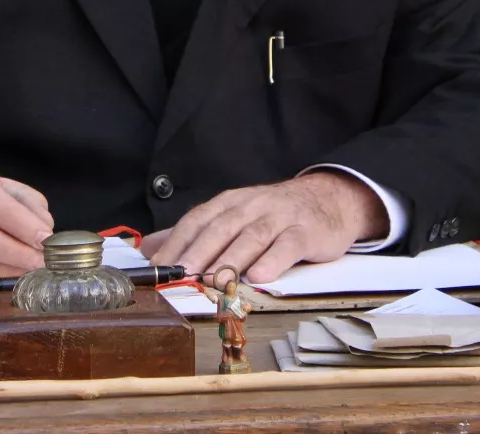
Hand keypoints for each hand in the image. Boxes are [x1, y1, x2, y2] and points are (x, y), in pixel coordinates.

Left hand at [146, 171, 387, 282]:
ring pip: (251, 237)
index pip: (197, 220)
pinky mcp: (305, 232)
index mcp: (229, 203)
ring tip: (213, 281)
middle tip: (180, 274)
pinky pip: (287, 245)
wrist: (329, 199)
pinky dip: (273, 260)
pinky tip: (259, 277)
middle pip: (220, 228)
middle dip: (198, 252)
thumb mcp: (233, 216)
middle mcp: (251, 206)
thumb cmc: (273, 215)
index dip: (177, 243)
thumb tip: (150, 251)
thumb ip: (194, 234)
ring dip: (230, 259)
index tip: (158, 267)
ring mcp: (279, 217)